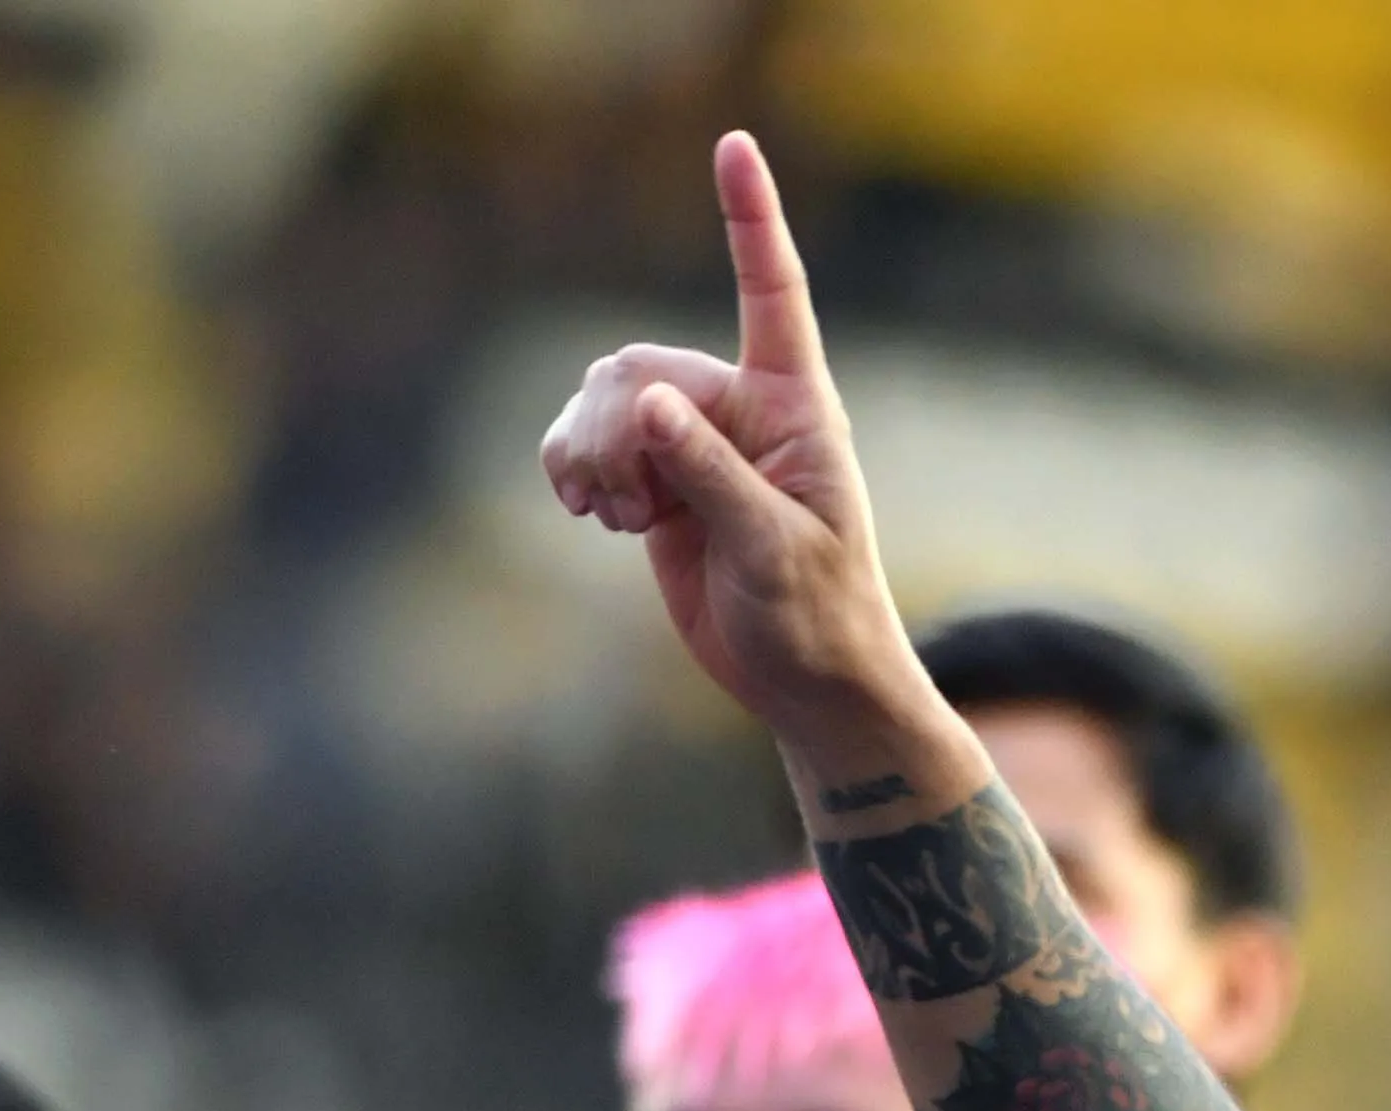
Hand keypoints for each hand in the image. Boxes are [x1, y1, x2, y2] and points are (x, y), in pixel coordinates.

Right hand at [539, 134, 923, 780]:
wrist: (806, 686)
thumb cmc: (818, 619)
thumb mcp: (773, 551)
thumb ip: (713, 476)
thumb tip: (650, 405)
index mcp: (795, 407)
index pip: (771, 294)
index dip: (750, 219)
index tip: (733, 144)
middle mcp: (742, 409)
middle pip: (641, 365)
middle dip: (614, 428)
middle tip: (632, 506)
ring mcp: (694, 442)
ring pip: (602, 398)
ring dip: (589, 453)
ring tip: (619, 517)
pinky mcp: (656, 482)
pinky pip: (581, 440)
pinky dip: (572, 469)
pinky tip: (598, 515)